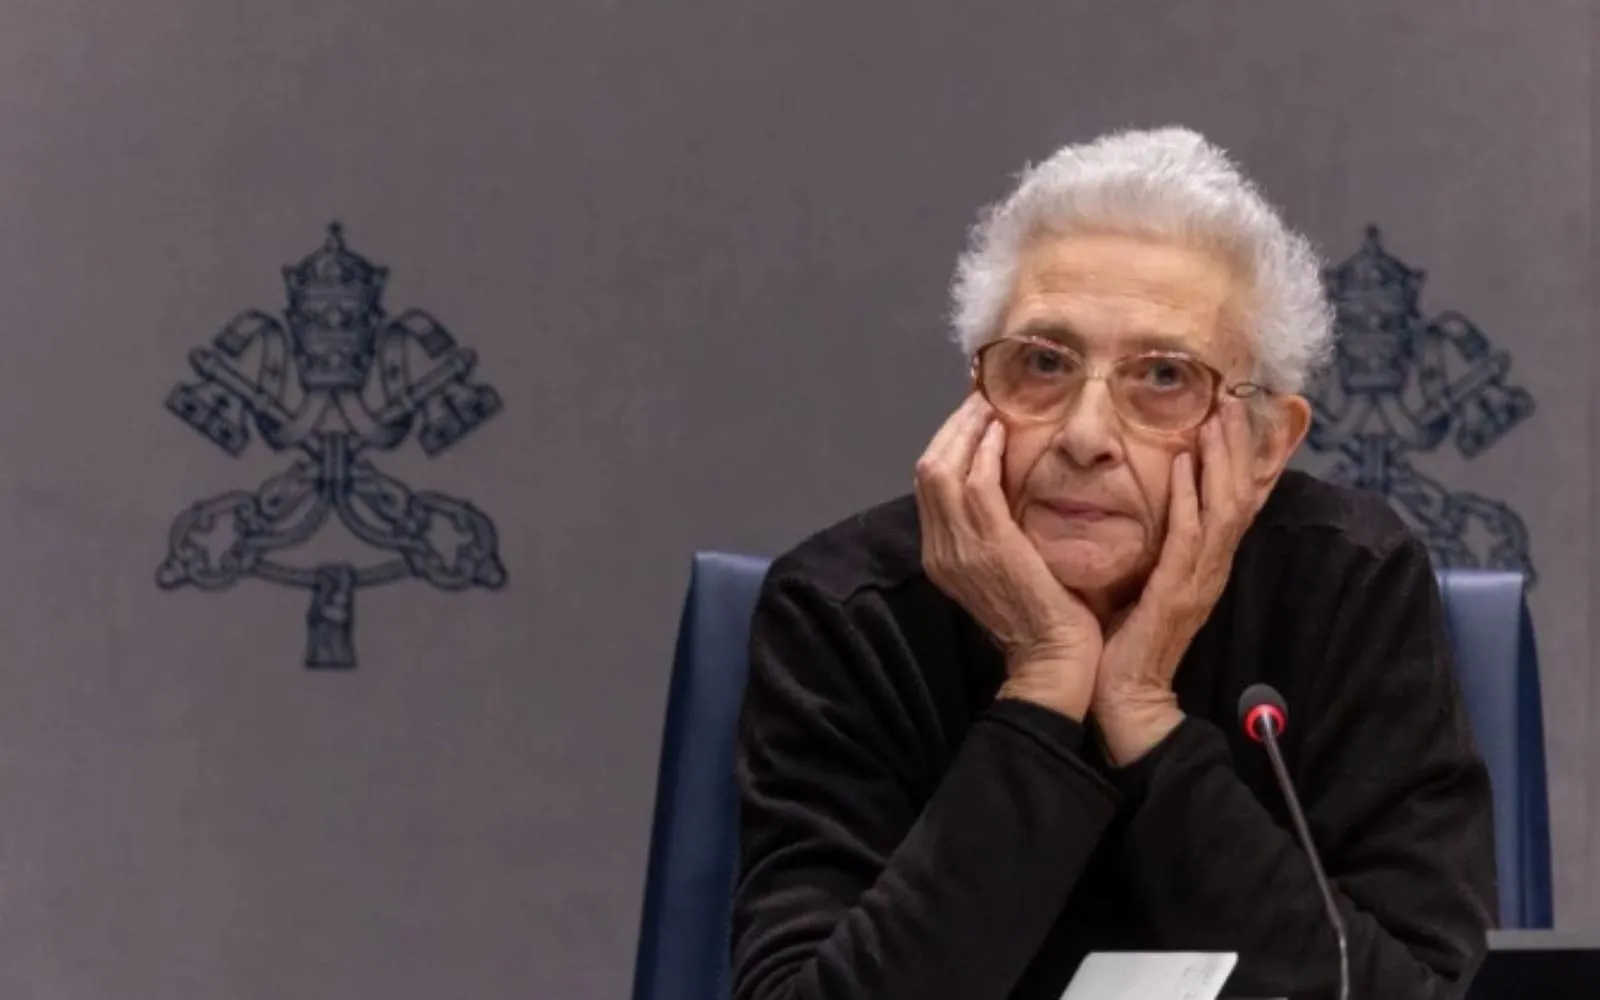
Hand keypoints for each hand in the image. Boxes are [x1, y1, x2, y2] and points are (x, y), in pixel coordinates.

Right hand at [914, 395, 1100, 719]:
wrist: (1053, 661)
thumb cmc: (1042, 617)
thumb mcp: (1006, 570)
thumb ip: (996, 532)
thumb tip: (1009, 489)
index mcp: (941, 556)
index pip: (930, 485)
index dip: (948, 444)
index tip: (974, 416)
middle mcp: (939, 549)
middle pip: (927, 469)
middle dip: (951, 428)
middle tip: (979, 398)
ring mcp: (958, 548)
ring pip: (943, 468)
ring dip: (966, 429)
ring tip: (989, 405)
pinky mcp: (987, 545)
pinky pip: (975, 483)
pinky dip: (983, 451)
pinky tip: (1002, 431)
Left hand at [1094, 398, 1267, 764]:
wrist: (1125, 696)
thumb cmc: (1127, 637)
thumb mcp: (1146, 577)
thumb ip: (1155, 543)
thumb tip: (1146, 503)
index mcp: (1203, 561)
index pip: (1232, 498)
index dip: (1240, 455)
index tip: (1234, 410)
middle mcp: (1211, 565)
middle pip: (1239, 493)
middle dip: (1237, 444)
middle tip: (1231, 397)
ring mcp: (1200, 579)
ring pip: (1224, 508)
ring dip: (1222, 460)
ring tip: (1218, 417)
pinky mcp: (1178, 594)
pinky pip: (1191, 540)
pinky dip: (1191, 501)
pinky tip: (1187, 468)